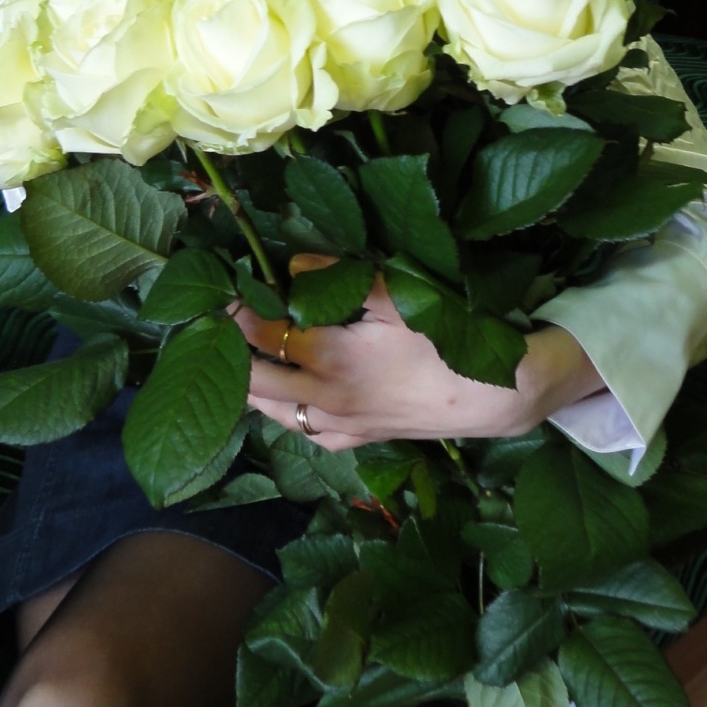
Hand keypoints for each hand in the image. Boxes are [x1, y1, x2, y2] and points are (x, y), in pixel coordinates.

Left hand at [235, 256, 603, 451]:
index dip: (235, 313)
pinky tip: (281, 399)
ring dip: (250, 386)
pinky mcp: (357, 440)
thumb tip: (291, 266)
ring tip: (237, 358)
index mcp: (331, 357)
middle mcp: (324, 397)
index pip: (263, 335)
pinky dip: (284, 415)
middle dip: (228, 353)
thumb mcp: (397, 296)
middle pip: (254, 380)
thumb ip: (340, 279)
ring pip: (273, 412)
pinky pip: (305, 432)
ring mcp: (339, 424)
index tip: (219, 292)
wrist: (492, 395)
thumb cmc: (445, 339)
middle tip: (214, 325)